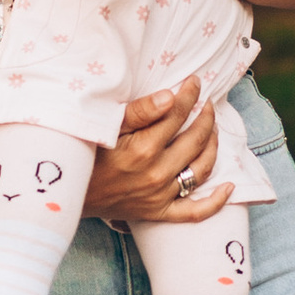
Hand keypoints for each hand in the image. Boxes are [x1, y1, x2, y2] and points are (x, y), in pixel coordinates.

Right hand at [86, 80, 229, 226]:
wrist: (65, 194)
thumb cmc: (83, 154)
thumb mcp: (105, 127)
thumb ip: (139, 111)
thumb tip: (170, 96)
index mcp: (143, 148)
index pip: (177, 114)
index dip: (189, 94)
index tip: (195, 81)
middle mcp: (156, 173)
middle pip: (195, 139)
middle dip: (206, 116)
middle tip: (207, 103)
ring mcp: (160, 195)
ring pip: (201, 168)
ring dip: (213, 146)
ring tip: (213, 129)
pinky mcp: (158, 213)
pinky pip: (194, 211)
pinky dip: (216, 201)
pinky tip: (229, 187)